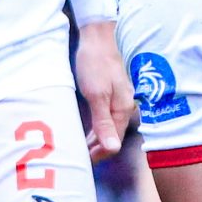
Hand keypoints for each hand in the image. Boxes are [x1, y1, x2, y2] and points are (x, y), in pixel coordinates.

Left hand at [74, 22, 132, 160]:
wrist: (97, 38)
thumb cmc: (95, 64)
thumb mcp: (97, 95)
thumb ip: (104, 123)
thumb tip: (114, 149)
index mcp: (123, 109)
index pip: (114, 141)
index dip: (99, 154)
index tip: (83, 162)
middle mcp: (124, 107)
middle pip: (112, 137)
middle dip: (97, 150)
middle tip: (78, 160)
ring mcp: (118, 101)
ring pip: (108, 129)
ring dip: (95, 141)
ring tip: (79, 150)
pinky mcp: (111, 95)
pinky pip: (105, 119)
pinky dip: (96, 129)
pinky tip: (86, 133)